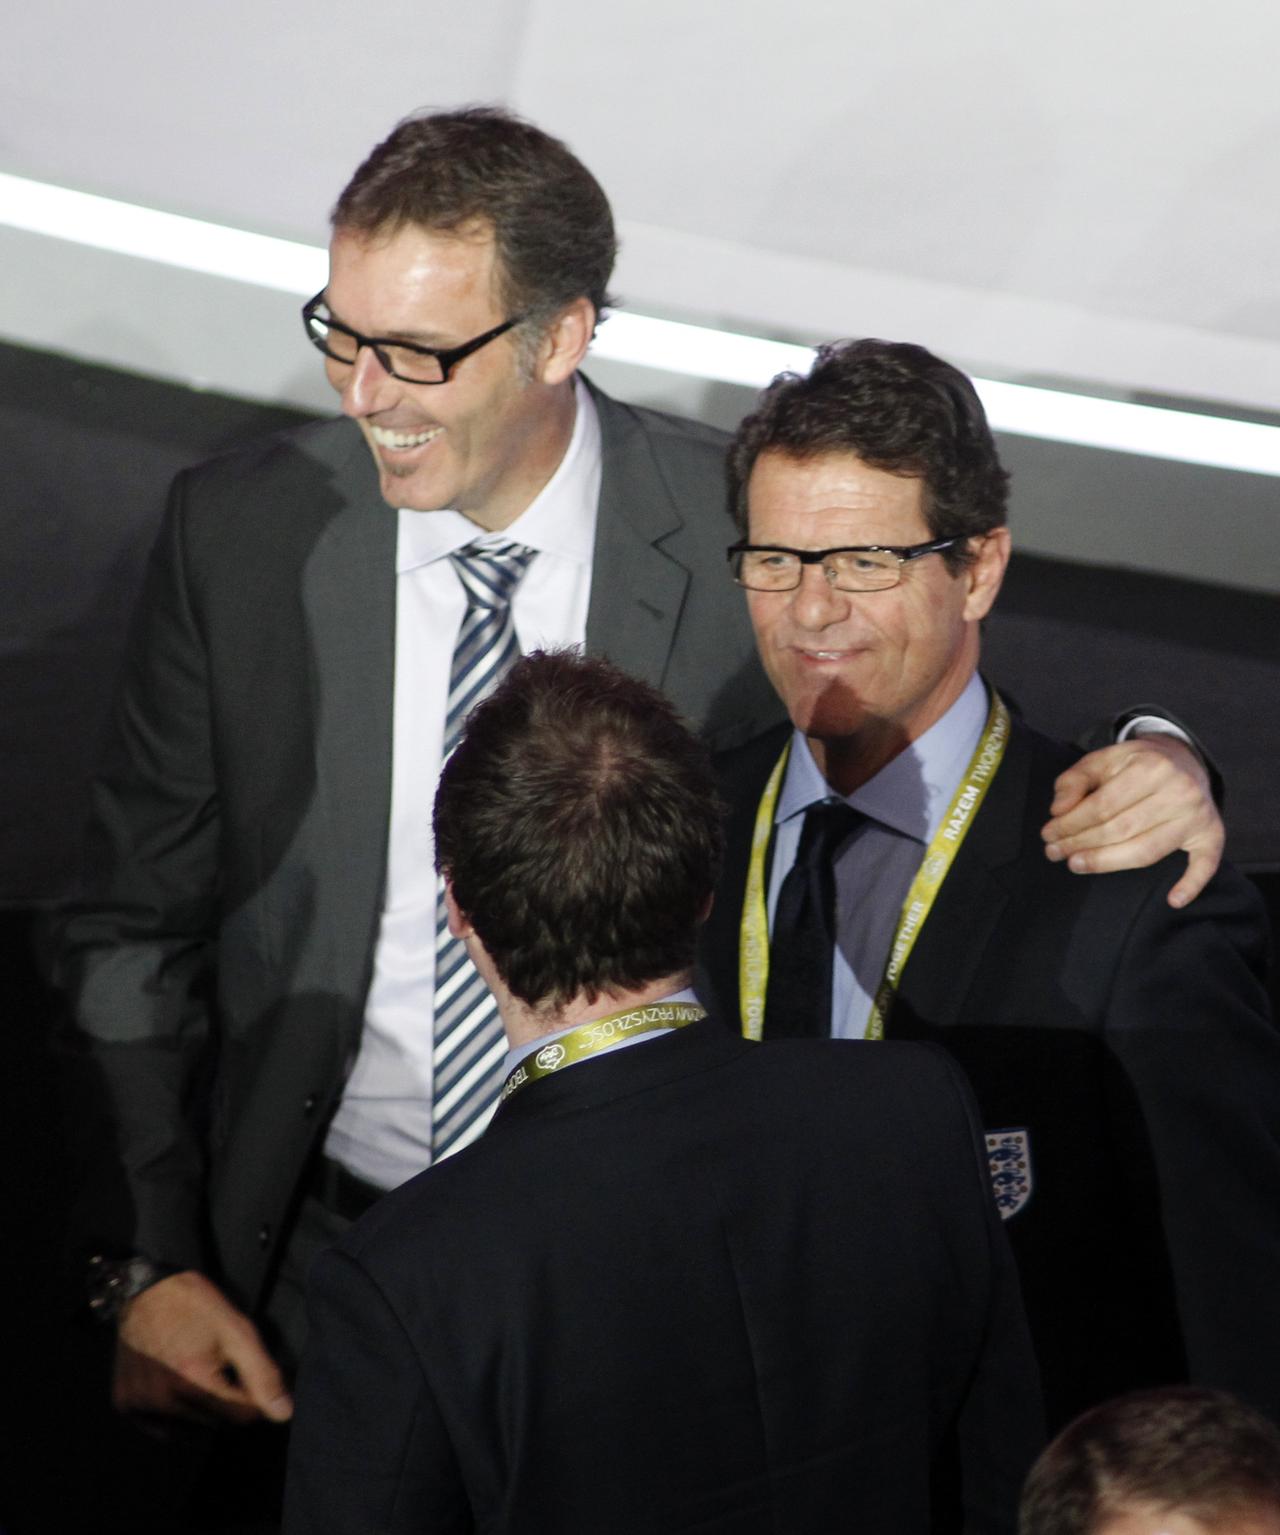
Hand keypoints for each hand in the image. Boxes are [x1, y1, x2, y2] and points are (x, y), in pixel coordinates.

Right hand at [114, 1270, 293, 1424]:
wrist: (144, 1291)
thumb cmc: (197, 1307)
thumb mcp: (237, 1331)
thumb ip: (263, 1375)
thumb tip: (283, 1414)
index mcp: (194, 1380)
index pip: (240, 1416)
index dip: (251, 1399)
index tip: (247, 1380)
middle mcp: (163, 1400)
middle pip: (215, 1425)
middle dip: (226, 1405)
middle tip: (220, 1373)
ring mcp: (141, 1405)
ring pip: (189, 1432)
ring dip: (201, 1414)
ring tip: (197, 1378)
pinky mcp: (125, 1406)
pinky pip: (161, 1429)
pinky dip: (174, 1417)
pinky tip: (176, 1389)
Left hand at [1041, 736, 1223, 907]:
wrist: (1184, 759)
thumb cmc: (1135, 765)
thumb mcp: (1102, 760)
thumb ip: (1074, 780)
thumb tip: (1058, 811)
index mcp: (1151, 767)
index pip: (1102, 806)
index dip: (1070, 824)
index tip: (1048, 835)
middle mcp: (1179, 790)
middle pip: (1120, 830)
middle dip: (1081, 844)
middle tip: (1055, 853)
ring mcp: (1197, 814)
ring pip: (1147, 851)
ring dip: (1107, 863)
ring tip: (1076, 865)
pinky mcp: (1212, 833)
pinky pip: (1206, 864)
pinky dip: (1192, 884)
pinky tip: (1173, 900)